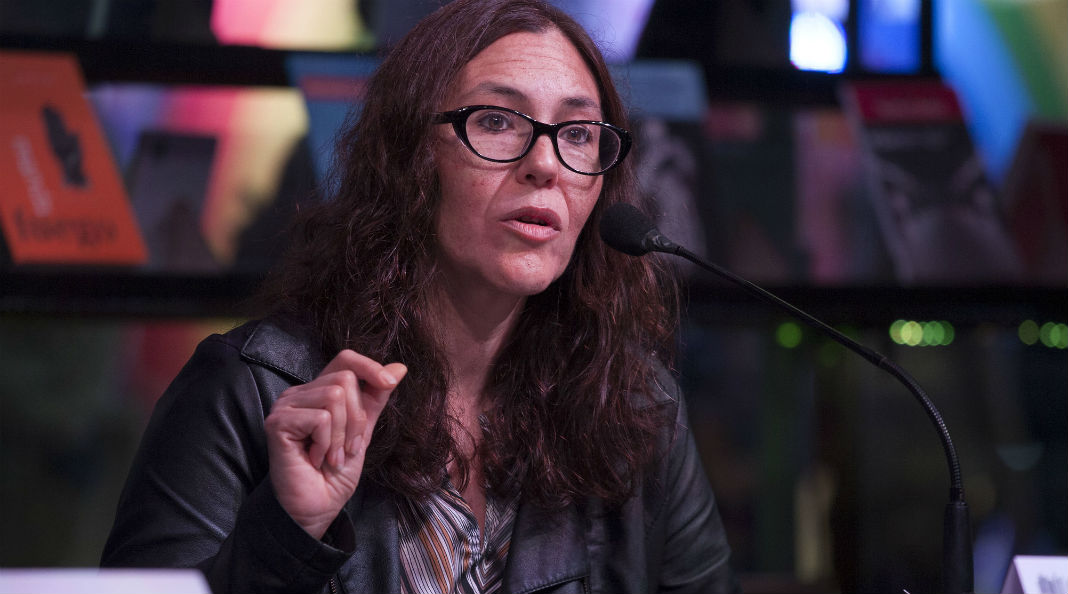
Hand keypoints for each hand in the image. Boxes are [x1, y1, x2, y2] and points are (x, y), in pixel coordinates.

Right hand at [264, 350, 406, 538]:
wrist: (318, 508)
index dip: (370, 366)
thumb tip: (399, 368)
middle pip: (345, 379)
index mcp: (318, 392)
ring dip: (343, 434)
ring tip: (332, 456)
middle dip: (357, 419)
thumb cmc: (335, 474)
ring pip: (334, 396)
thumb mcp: (363, 431)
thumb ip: (376, 399)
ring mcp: (285, 406)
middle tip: (346, 448)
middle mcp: (299, 394)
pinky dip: (327, 443)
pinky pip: (321, 418)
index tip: (390, 383)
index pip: (345, 359)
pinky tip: (316, 459)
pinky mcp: (278, 422)